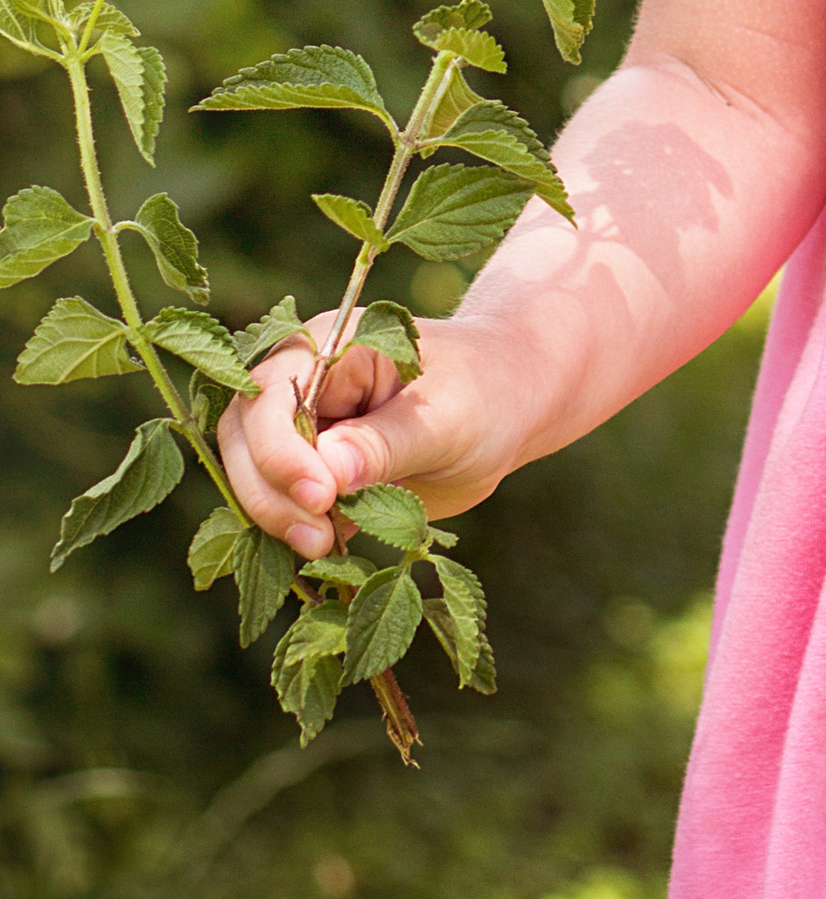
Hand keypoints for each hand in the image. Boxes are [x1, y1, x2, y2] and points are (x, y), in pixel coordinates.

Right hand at [217, 317, 518, 558]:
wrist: (509, 404)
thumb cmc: (485, 390)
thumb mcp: (447, 416)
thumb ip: (386, 443)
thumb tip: (325, 475)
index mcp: (331, 346)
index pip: (270, 396)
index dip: (280, 451)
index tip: (321, 497)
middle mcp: (302, 382)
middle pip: (243, 438)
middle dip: (270, 492)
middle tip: (316, 538)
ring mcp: (304, 427)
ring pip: (252, 475)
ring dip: (277, 518)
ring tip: (325, 548)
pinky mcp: (314, 470)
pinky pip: (281, 503)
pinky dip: (293, 530)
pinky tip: (327, 551)